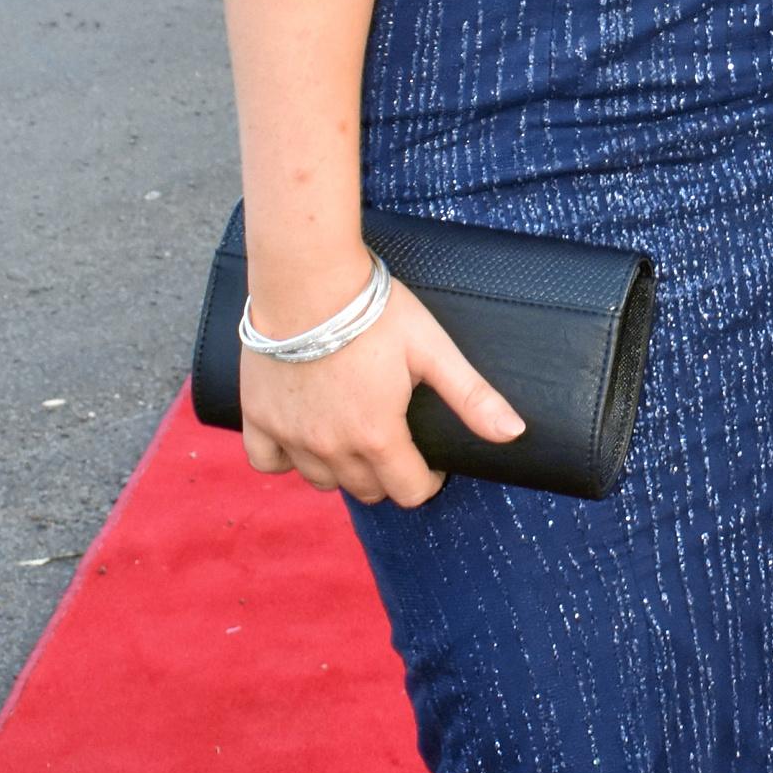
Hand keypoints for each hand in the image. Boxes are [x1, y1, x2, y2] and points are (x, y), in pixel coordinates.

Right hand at [239, 277, 522, 506]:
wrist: (306, 279)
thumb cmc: (374, 311)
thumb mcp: (432, 350)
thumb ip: (472, 397)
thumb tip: (514, 432)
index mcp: (378, 436)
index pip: (408, 492)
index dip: (426, 480)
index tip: (430, 461)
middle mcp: (332, 448)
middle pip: (367, 491)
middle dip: (388, 475)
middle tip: (394, 442)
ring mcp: (292, 436)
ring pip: (321, 481)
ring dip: (342, 469)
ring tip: (354, 435)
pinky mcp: (258, 417)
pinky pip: (268, 462)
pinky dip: (286, 459)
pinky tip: (303, 437)